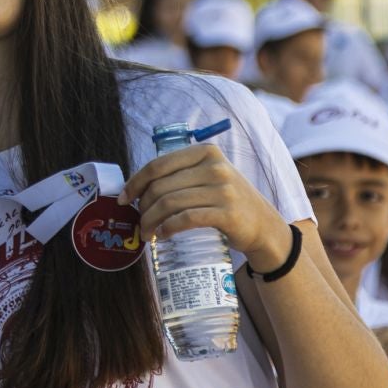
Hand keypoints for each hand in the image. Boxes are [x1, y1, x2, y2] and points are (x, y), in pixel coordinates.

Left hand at [122, 141, 292, 269]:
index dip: (135, 182)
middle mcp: (214, 167)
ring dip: (151, 221)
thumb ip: (181, 175)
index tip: (124, 198)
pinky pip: (185, 219)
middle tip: (138, 223)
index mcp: (205, 152)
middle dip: (142, 207)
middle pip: (161, 186)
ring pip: (169, 203)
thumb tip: (137, 187)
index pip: (158, 165)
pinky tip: (162, 235)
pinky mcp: (226, 213)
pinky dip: (167, 228)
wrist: (263, 224)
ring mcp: (222, 189)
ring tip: (146, 232)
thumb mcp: (209, 176)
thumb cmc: (227, 200)